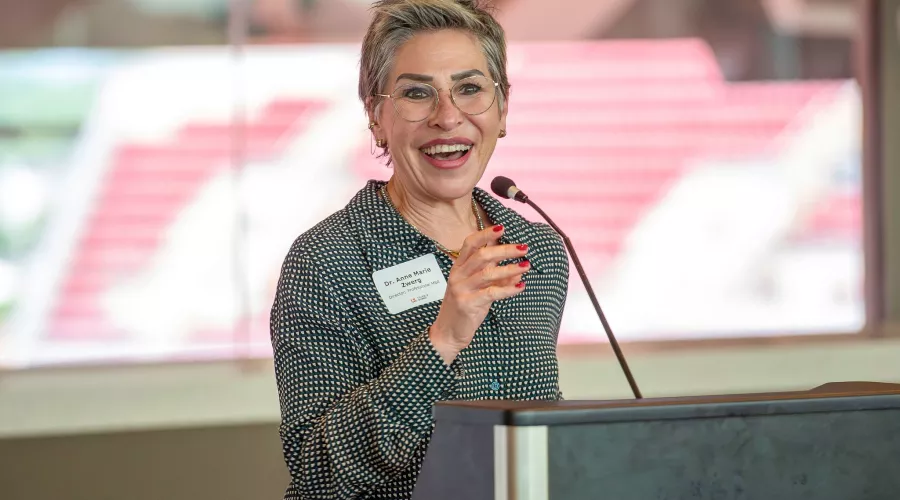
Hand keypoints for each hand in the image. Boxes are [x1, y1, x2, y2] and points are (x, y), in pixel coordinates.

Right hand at [430, 225, 529, 363]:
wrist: (448, 332)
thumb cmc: (465, 307)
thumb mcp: (479, 288)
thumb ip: (496, 276)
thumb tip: (520, 267)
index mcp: (459, 267)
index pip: (470, 243)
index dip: (486, 234)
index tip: (503, 228)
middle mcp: (458, 275)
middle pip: (482, 255)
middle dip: (505, 250)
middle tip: (524, 248)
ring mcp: (461, 289)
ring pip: (488, 273)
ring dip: (510, 268)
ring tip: (526, 266)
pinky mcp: (467, 304)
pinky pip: (491, 293)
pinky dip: (508, 289)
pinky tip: (521, 286)